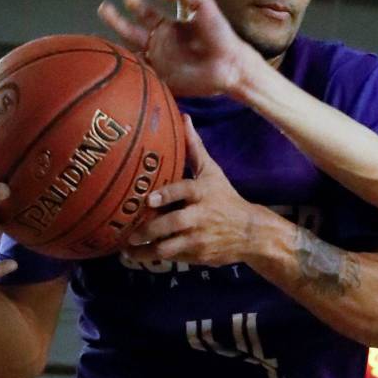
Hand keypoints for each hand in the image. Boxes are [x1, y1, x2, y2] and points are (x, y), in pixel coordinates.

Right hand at [97, 0, 256, 98]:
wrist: (231, 64)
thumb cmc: (220, 34)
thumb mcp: (205, 5)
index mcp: (167, 27)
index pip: (145, 13)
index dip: (135, 4)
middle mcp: (160, 44)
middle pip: (130, 32)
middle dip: (115, 21)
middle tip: (103, 8)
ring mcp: (160, 63)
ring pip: (131, 55)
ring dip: (116, 48)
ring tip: (99, 39)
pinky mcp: (162, 80)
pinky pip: (141, 76)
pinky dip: (129, 72)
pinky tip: (116, 66)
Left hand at [121, 114, 256, 267]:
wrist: (250, 232)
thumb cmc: (225, 197)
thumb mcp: (212, 172)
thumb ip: (195, 149)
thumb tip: (184, 118)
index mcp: (203, 192)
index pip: (184, 191)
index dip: (167, 195)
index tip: (149, 199)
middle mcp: (201, 215)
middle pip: (174, 223)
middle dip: (150, 230)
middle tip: (130, 233)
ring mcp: (200, 238)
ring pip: (170, 247)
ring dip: (146, 251)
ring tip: (127, 251)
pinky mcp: (199, 255)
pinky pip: (174, 258)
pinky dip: (155, 258)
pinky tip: (138, 257)